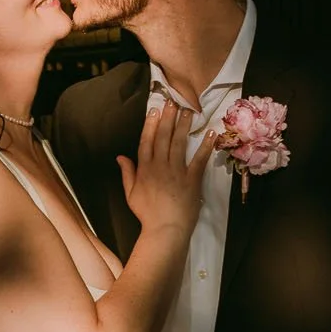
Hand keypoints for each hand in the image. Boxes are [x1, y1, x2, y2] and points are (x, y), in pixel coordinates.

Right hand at [118, 97, 215, 238]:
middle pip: (163, 137)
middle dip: (168, 118)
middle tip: (172, 102)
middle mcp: (160, 166)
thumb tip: (120, 156)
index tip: (155, 110)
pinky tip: (210, 134)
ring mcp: (177, 171)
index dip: (150, 124)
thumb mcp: (130, 194)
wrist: (165, 229)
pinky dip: (205, 146)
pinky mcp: (192, 179)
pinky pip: (199, 160)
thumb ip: (127, 173)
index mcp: (145, 169)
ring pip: (179, 143)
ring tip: (189, 111)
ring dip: (184, 126)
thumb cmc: (147, 214)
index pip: (146, 141)